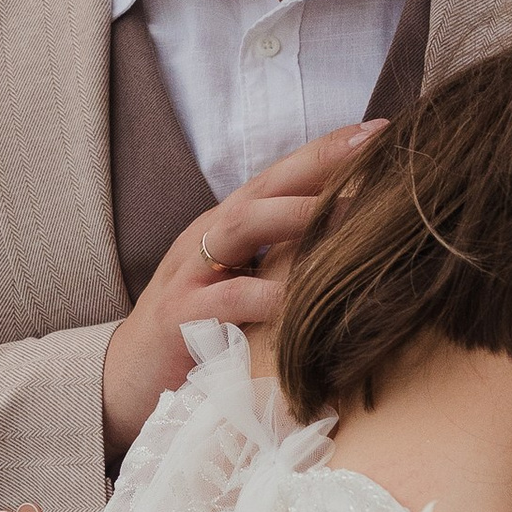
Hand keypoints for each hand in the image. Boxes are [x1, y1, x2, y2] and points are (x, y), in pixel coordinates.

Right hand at [100, 121, 386, 458]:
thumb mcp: (242, 284)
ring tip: (350, 213)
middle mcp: (207, 237)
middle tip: (375, 149)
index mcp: (226, 227)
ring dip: (298, 215)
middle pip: (265, 187)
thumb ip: (282, 257)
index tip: (383, 130)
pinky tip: (301, 298)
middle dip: (320, 163)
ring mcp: (190, 273)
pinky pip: (227, 299)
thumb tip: (355, 240)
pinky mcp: (178, 316)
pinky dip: (266, 296)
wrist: (127, 381)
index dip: (328, 151)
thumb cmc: (200, 332)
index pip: (280, 176)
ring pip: (243, 226)